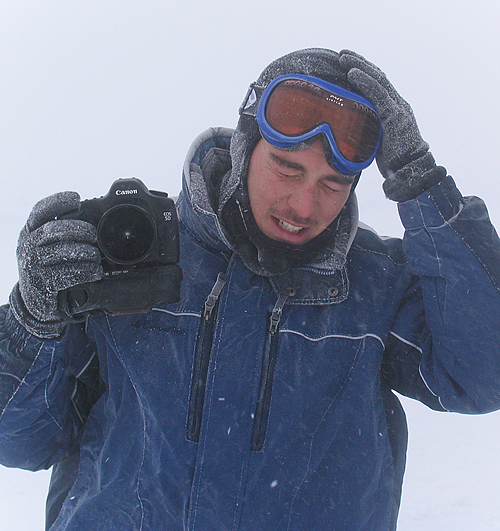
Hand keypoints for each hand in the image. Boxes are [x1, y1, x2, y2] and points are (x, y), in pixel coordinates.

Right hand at [10, 191, 102, 337]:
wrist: (35, 301)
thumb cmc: (46, 267)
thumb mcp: (46, 246)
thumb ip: (60, 232)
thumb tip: (90, 218)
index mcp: (29, 232)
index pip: (40, 211)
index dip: (58, 202)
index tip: (76, 198)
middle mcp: (28, 246)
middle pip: (53, 230)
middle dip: (79, 229)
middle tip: (94, 235)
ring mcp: (33, 266)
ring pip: (62, 252)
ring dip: (85, 252)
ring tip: (97, 256)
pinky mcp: (43, 284)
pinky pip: (67, 274)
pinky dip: (86, 271)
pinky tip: (96, 271)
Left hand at [339, 49, 445, 200]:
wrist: (410, 172)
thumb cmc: (394, 164)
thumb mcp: (377, 143)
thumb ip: (368, 133)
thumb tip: (350, 135)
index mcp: (394, 111)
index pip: (378, 86)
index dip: (364, 74)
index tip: (348, 65)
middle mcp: (397, 105)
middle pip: (377, 78)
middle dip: (360, 64)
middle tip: (342, 54)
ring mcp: (397, 108)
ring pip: (376, 80)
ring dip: (358, 66)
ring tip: (343, 57)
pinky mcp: (393, 115)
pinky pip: (377, 92)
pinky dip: (364, 81)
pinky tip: (352, 72)